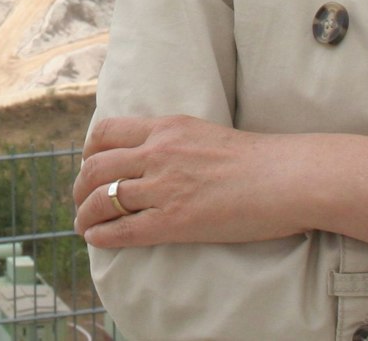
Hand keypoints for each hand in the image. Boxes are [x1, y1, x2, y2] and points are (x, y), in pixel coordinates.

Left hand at [71, 115, 367, 255]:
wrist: (288, 177)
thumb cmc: (258, 158)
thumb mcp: (205, 133)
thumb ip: (175, 140)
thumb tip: (156, 152)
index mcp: (166, 128)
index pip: (106, 132)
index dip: (88, 152)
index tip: (89, 165)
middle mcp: (158, 154)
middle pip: (96, 167)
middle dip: (80, 186)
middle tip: (80, 199)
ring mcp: (165, 188)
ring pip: (103, 199)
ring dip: (85, 214)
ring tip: (84, 224)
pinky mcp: (176, 221)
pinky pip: (124, 230)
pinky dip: (103, 236)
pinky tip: (97, 240)